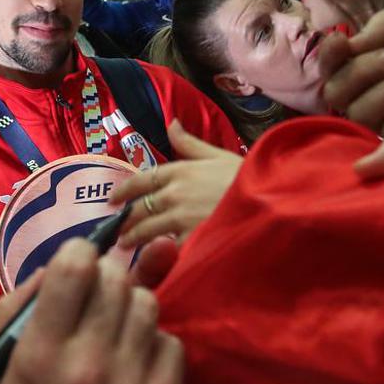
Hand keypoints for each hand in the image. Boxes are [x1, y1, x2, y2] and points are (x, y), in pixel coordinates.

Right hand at [0, 240, 183, 383]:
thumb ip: (16, 309)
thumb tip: (57, 265)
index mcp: (40, 353)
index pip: (73, 267)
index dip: (78, 253)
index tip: (77, 265)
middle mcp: (88, 362)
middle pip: (117, 278)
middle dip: (106, 278)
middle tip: (97, 298)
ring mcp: (131, 381)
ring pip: (148, 304)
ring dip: (131, 308)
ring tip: (115, 332)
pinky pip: (171, 340)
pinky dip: (153, 344)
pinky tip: (135, 362)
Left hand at [108, 120, 242, 247]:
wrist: (271, 201)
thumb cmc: (249, 177)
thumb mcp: (219, 155)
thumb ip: (190, 143)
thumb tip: (170, 123)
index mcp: (180, 170)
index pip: (142, 180)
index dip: (124, 190)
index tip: (113, 199)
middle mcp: (174, 193)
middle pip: (139, 207)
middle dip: (126, 219)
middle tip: (116, 230)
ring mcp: (180, 218)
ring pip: (146, 230)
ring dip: (133, 238)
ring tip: (125, 246)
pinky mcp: (190, 241)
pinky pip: (165, 249)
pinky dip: (156, 254)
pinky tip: (151, 260)